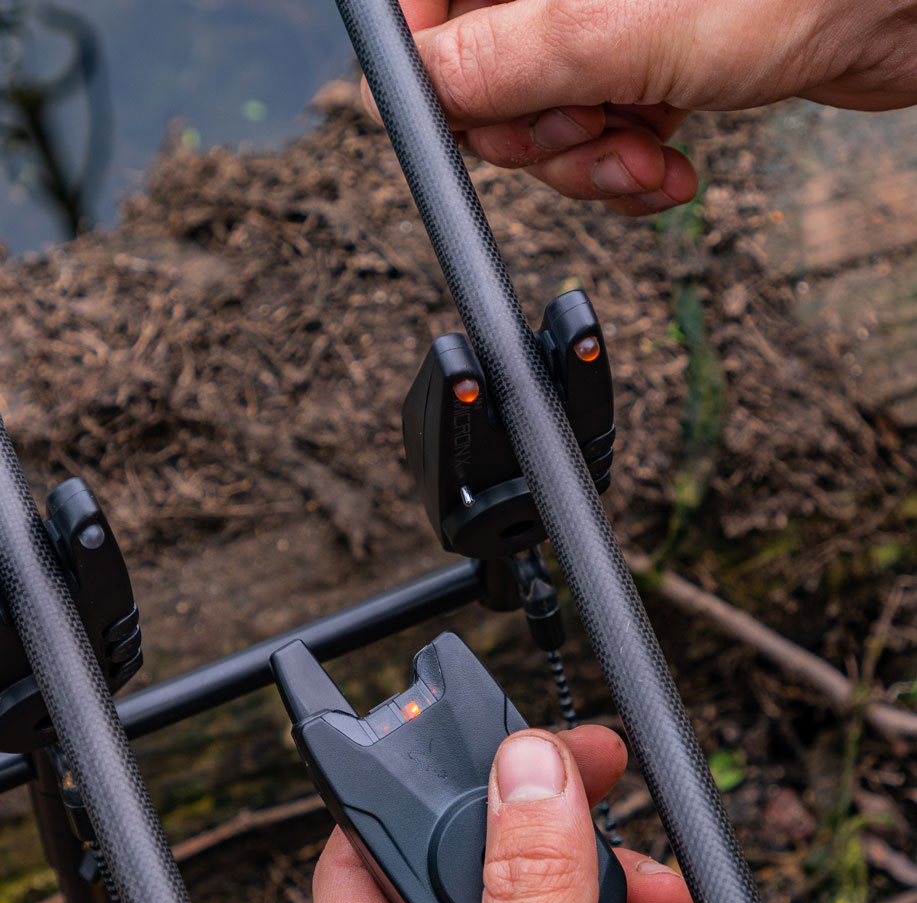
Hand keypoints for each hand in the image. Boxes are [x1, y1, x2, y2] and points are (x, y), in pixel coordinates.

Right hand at [374, 0, 916, 213]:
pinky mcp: (652, 51)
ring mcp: (610, 11)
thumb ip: (502, 62)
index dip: (434, 72)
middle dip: (539, 135)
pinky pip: (600, 129)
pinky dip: (625, 169)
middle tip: (594, 141)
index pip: (426, 4)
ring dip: (590, 164)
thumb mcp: (620, 30)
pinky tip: (666, 168)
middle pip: (486, 72)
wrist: (909, 4)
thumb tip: (414, 91)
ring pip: (546, 114)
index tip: (466, 122)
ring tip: (647, 163)